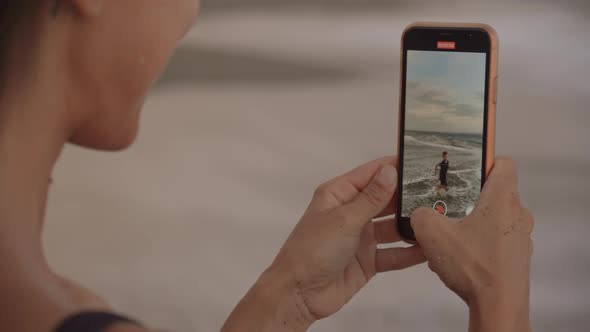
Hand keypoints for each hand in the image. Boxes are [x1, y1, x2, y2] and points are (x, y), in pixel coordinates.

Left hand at [268, 157, 424, 321]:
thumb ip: (371, 198)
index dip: (393, 167)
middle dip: (408, 196)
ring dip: (411, 225)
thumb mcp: (344, 219)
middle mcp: (351, 212)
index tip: (420, 162)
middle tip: (438, 192)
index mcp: (338, 195)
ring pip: (392, 227)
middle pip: (385, 199)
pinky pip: (393, 253)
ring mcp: (360, 237)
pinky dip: (409, 252)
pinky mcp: (368, 260)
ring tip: (438, 220)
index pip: (370, 174)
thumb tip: (390, 171)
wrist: (300, 294)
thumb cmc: (313, 249)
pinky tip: (428, 249)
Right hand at [411, 158, 533, 331]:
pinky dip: (477, 243)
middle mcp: (517, 213)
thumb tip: (418, 213)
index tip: (464, 167)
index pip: (502, 162)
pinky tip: (458, 256)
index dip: (482, 160)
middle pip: (493, 192)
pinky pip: (494, 240)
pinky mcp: (515, 256)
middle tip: (446, 205)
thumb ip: (419, 214)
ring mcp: (519, 236)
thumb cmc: (476, 269)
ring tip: (449, 235)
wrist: (499, 307)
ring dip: (471, 222)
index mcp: (502, 198)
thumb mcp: (432, 233)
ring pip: (492, 217)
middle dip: (467, 197)